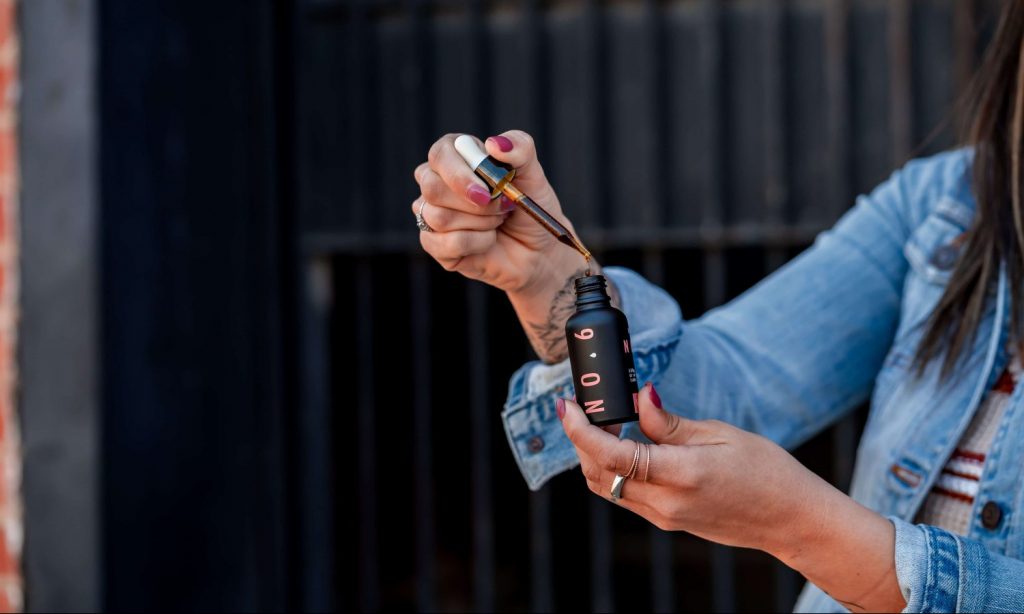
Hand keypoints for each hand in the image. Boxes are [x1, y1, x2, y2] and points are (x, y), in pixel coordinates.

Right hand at [413, 130, 580, 296]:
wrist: (538, 249)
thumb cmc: (530, 208)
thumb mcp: (534, 175)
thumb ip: (521, 149)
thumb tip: (494, 144)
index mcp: (456, 158)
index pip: (440, 154)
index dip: (458, 173)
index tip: (485, 191)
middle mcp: (438, 184)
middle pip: (431, 187)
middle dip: (473, 203)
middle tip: (502, 207)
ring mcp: (431, 215)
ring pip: (438, 217)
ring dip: (480, 222)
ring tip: (498, 221)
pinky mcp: (435, 245)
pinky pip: (444, 243)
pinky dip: (476, 243)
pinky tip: (488, 240)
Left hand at [558, 384, 905, 611]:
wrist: (790, 518)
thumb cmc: (765, 470)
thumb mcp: (718, 434)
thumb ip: (669, 422)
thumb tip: (639, 398)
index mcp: (679, 474)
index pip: (611, 454)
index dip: (580, 430)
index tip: (565, 406)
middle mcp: (665, 502)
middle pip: (598, 473)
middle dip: (582, 440)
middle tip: (587, 408)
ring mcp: (664, 517)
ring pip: (607, 488)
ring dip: (595, 457)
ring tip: (606, 424)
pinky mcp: (667, 522)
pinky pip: (625, 496)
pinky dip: (614, 471)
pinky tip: (627, 446)